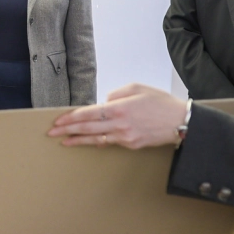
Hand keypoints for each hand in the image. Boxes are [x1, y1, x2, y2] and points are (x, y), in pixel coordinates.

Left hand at [48, 84, 185, 148]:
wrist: (181, 122)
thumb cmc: (160, 102)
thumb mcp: (137, 88)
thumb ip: (116, 94)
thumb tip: (103, 102)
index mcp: (119, 109)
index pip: (88, 114)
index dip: (71, 118)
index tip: (58, 121)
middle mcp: (119, 125)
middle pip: (87, 128)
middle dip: (67, 131)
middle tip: (52, 133)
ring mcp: (125, 138)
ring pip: (95, 139)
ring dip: (78, 140)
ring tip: (64, 141)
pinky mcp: (130, 145)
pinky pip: (109, 142)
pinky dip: (95, 141)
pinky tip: (86, 141)